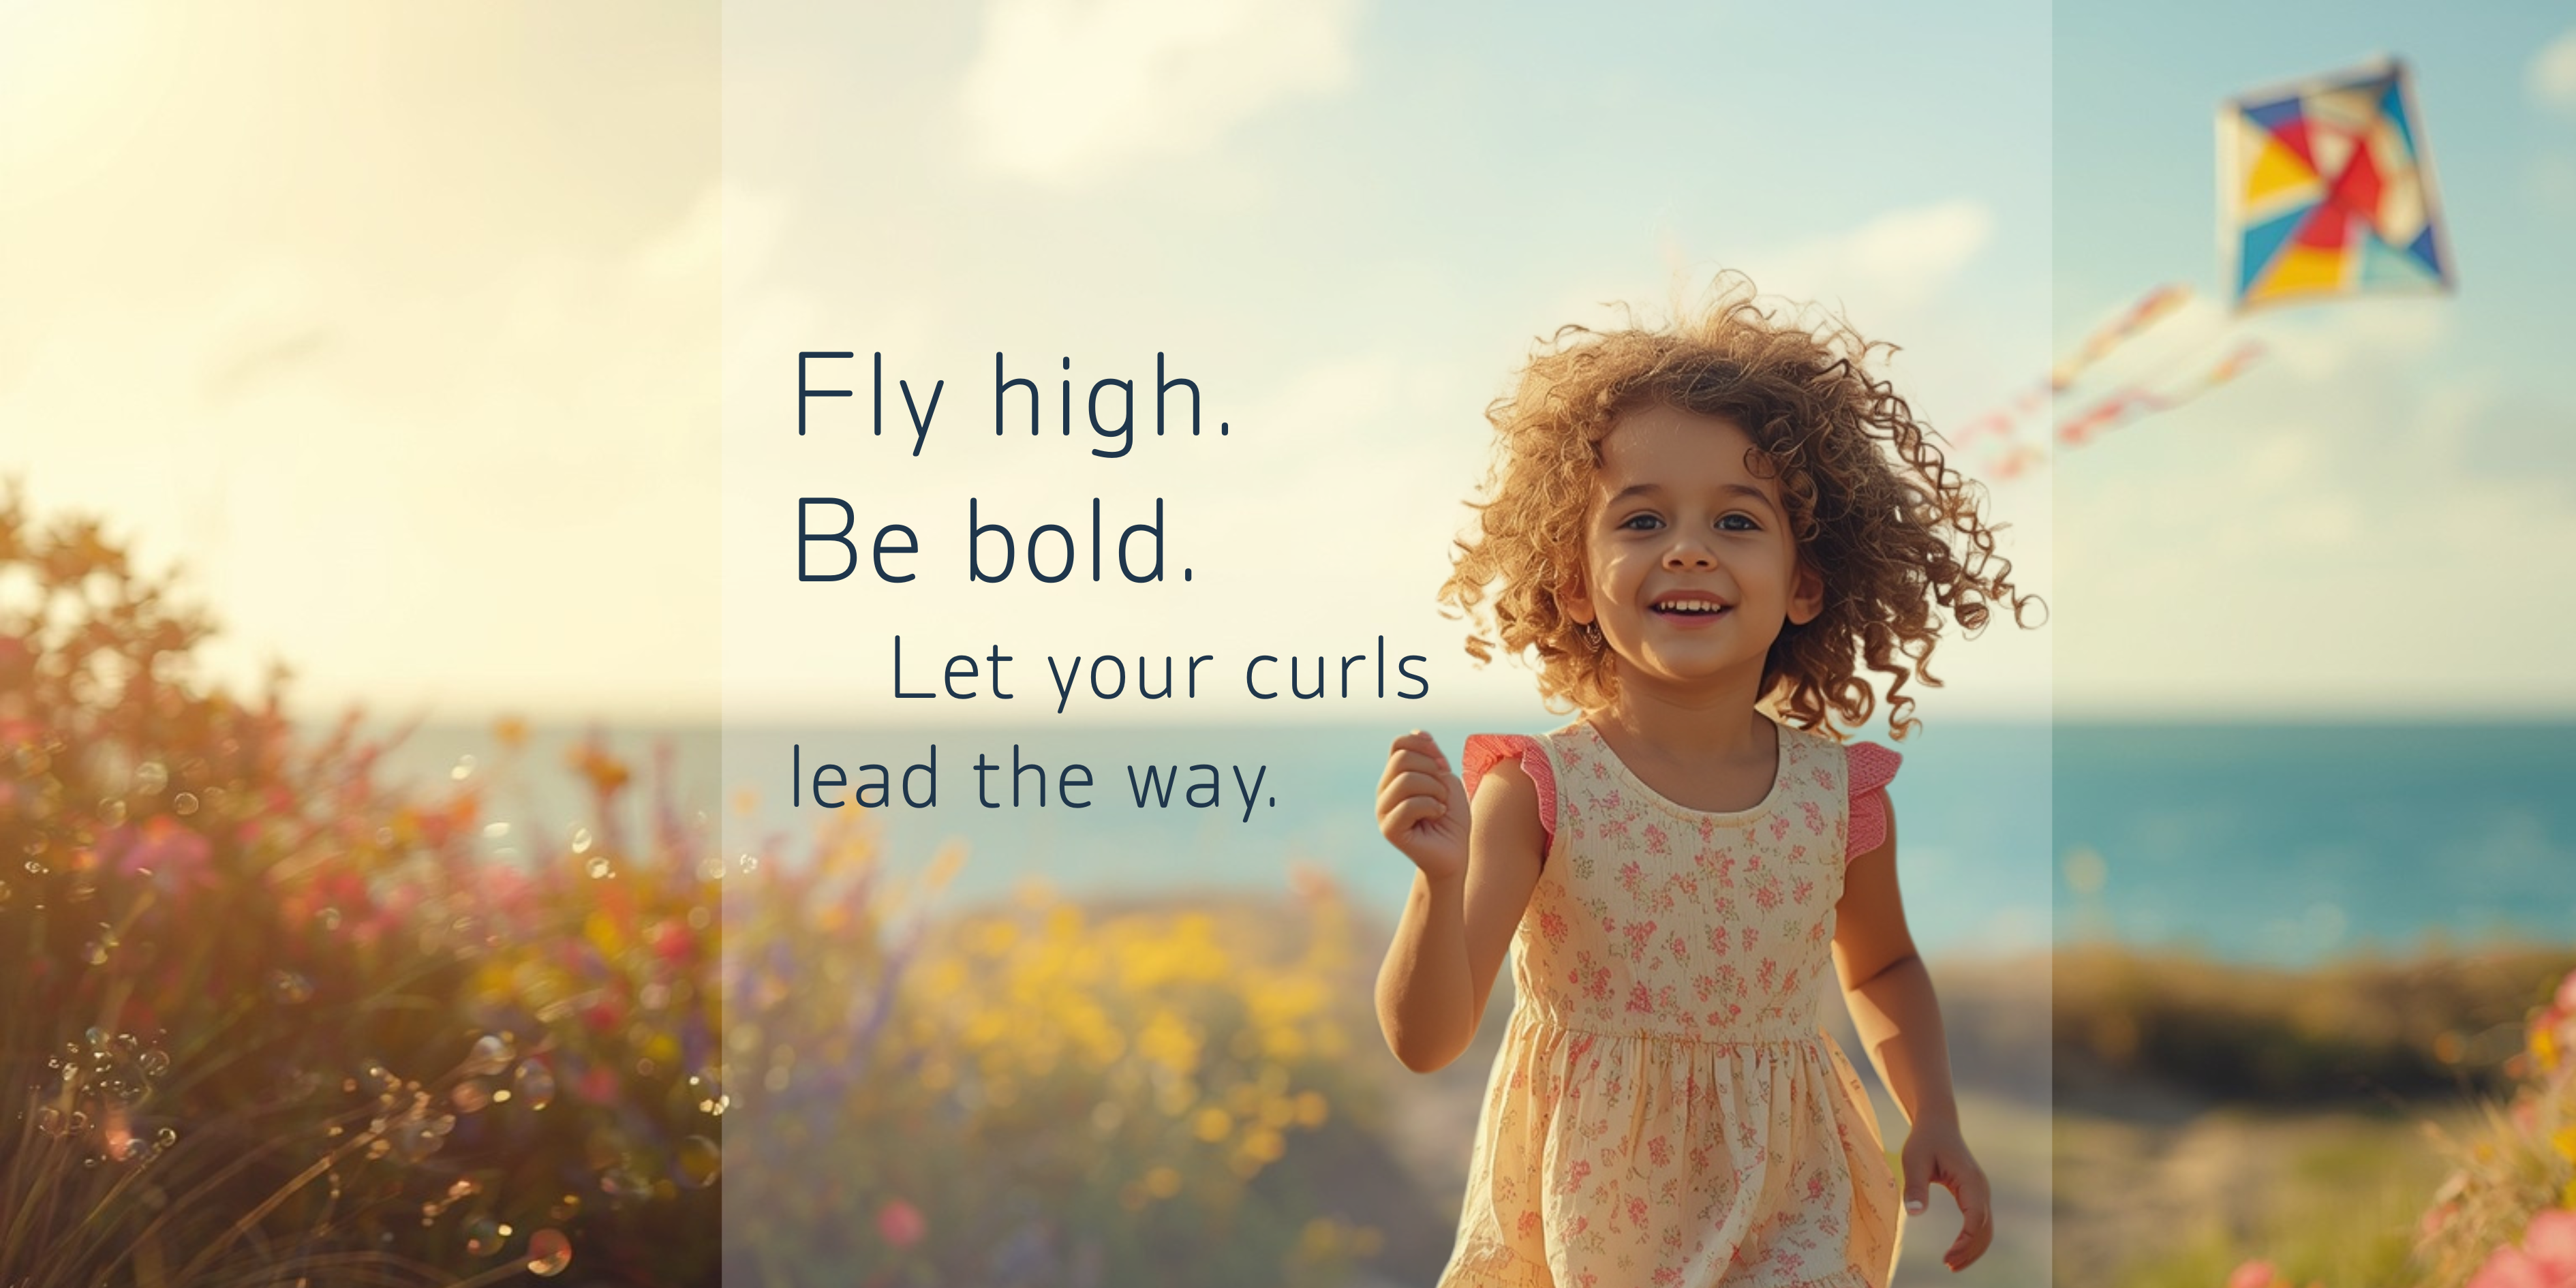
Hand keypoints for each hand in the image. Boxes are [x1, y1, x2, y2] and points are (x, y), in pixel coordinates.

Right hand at [1375, 731, 1468, 881]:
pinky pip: (1409, 804)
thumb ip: (1431, 757)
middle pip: (1402, 758)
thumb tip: (1417, 731)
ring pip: (1406, 780)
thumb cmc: (1451, 819)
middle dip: (1431, 769)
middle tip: (1444, 789)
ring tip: (1441, 804)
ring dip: (1434, 789)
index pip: (1399, 744)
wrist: (1454, 855)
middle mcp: (1385, 791)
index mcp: (1395, 777)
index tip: (1443, 765)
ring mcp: (1384, 810)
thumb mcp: (1446, 780)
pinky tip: (1437, 815)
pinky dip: (1432, 806)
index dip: (1424, 746)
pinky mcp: (1389, 829)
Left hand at [1900, 1116, 1992, 1272]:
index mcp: (1970, 1180)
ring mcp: (1980, 1192)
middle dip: (1970, 1251)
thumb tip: (1915, 1213)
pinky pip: (1979, 1222)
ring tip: (1952, 1265)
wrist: (1938, 1124)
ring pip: (1985, 1228)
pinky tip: (1957, 1250)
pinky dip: (1972, 1240)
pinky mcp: (1975, 1195)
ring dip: (1973, 1249)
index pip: (1976, 1218)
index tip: (1948, 1257)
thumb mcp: (1914, 1160)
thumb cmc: (1924, 1141)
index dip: (1965, 1241)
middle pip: (1985, 1228)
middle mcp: (1981, 1188)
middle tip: (1948, 1266)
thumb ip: (1915, 1186)